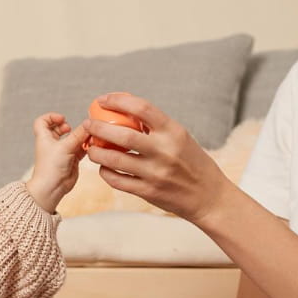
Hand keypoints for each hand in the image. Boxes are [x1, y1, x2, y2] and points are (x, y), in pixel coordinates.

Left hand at [24, 112, 89, 212]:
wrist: (52, 188)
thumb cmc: (50, 167)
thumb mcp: (65, 146)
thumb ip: (78, 135)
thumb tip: (89, 124)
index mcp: (44, 137)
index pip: (42, 122)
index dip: (51, 117)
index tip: (62, 119)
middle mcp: (53, 144)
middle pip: (58, 129)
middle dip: (68, 127)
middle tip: (72, 130)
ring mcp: (62, 152)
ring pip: (72, 139)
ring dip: (80, 137)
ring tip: (86, 138)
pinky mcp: (71, 160)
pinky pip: (80, 149)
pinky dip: (85, 146)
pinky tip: (90, 146)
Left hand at [84, 92, 232, 224]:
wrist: (209, 197)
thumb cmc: (193, 163)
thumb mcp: (181, 138)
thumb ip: (156, 127)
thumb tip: (125, 112)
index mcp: (173, 132)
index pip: (141, 108)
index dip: (118, 101)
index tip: (103, 100)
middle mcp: (164, 151)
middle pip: (122, 134)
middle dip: (98, 127)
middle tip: (88, 124)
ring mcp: (155, 173)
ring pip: (114, 159)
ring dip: (97, 151)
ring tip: (91, 146)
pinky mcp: (148, 192)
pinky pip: (117, 180)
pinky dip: (106, 172)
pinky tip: (104, 167)